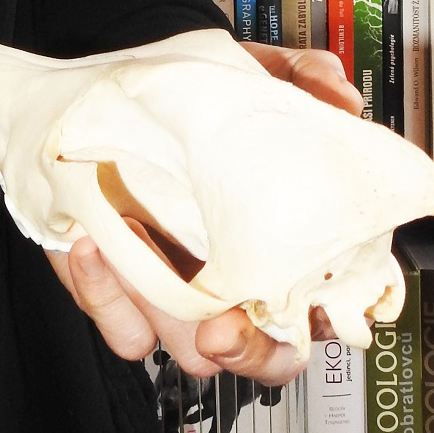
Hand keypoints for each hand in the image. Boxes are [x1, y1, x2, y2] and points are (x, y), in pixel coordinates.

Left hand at [46, 41, 364, 384]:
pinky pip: (121, 327)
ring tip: (141, 253)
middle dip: (246, 354)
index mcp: (283, 243)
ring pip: (186, 350)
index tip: (296, 310)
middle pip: (263, 358)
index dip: (311, 324)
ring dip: (166, 315)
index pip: (318, 313)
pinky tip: (93, 244)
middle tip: (220, 329)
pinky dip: (105, 297)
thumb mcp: (258, 73)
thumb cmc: (208, 94)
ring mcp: (177, 290)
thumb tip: (340, 95)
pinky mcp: (119, 292)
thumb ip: (304, 76)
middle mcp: (235, 278)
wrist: (126, 80)